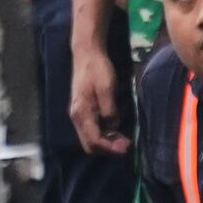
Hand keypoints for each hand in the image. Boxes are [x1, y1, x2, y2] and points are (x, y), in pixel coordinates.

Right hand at [72, 34, 130, 156]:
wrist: (87, 54)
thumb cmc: (97, 69)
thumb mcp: (107, 88)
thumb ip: (109, 110)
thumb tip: (113, 128)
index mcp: (82, 113)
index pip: (94, 140)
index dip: (110, 147)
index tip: (126, 147)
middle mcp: (77, 117)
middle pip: (89, 144)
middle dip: (107, 148)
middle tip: (125, 145)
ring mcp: (78, 114)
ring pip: (89, 138)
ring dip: (105, 143)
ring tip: (122, 140)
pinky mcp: (82, 111)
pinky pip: (91, 130)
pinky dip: (102, 135)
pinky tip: (114, 130)